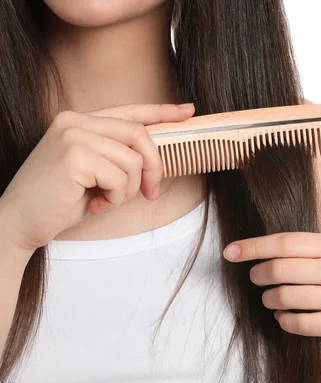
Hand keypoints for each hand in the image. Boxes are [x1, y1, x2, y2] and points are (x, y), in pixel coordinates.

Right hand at [0, 103, 195, 252]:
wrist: (20, 221)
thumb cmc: (60, 200)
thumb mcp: (96, 172)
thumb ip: (119, 157)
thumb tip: (157, 156)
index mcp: (80, 121)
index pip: (130, 112)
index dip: (162, 112)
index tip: (187, 112)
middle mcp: (76, 121)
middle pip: (139, 134)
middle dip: (153, 167)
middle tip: (150, 192)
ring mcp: (73, 135)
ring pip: (133, 161)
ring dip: (127, 190)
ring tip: (103, 200)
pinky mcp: (74, 155)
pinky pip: (120, 177)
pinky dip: (115, 198)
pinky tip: (94, 204)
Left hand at [223, 232, 320, 348]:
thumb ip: (309, 248)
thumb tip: (260, 249)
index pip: (285, 243)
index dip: (253, 247)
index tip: (229, 252)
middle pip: (281, 269)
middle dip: (259, 274)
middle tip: (255, 277)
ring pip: (286, 297)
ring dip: (269, 299)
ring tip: (270, 299)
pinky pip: (300, 323)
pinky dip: (284, 320)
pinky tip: (284, 317)